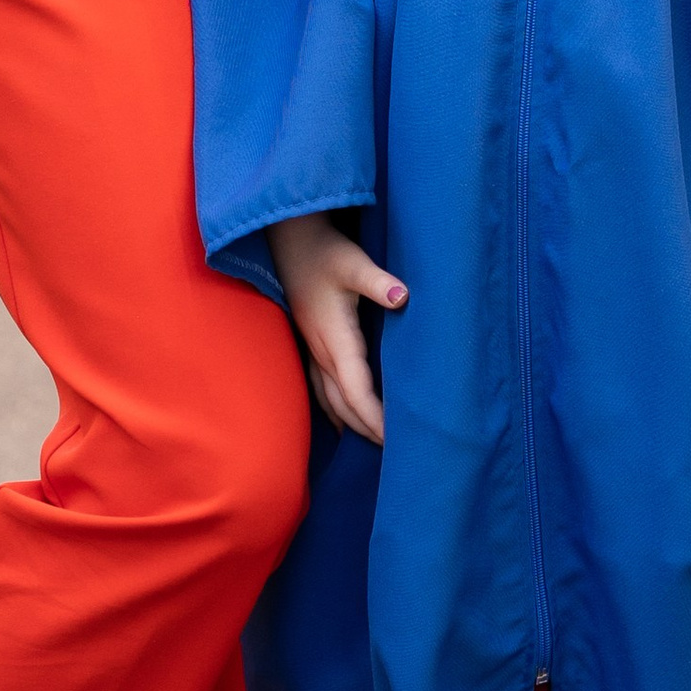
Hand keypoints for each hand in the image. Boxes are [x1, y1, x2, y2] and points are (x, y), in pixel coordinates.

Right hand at [272, 212, 403, 443]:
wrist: (288, 239)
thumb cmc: (324, 250)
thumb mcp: (353, 262)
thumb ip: (378, 281)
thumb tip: (403, 296)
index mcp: (335, 338)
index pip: (357, 391)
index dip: (375, 418)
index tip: (396, 439)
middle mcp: (322, 352)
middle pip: (345, 405)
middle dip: (368, 429)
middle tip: (397, 452)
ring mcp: (313, 350)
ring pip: (331, 400)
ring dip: (353, 423)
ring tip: (376, 443)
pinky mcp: (310, 343)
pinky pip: (322, 389)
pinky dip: (336, 410)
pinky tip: (343, 422)